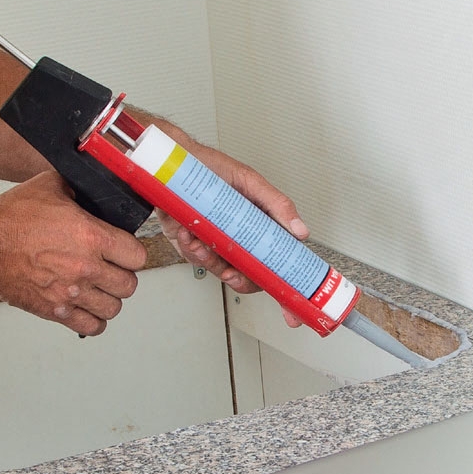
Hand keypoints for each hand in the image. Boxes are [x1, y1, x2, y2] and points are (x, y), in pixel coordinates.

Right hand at [0, 172, 146, 335]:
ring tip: (99, 290)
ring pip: (114, 308)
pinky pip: (91, 327)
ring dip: (109, 299)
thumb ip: (77, 190)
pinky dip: (93, 321)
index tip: (124, 252)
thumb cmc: (10, 220)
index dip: (132, 253)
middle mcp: (87, 268)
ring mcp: (72, 293)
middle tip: (111, 271)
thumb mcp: (49, 186)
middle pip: (129, 285)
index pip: (138, 256)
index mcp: (91, 236)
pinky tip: (87, 309)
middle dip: (123, 277)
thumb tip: (88, 192)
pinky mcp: (56, 310)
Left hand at [155, 140, 308, 327]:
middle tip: (235, 275)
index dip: (284, 286)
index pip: (278, 261)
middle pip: (251, 275)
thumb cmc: (210, 167)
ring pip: (221, 270)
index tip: (290, 308)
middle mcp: (239, 238)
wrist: (171, 165)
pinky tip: (188, 234)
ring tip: (202, 242)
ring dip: (210, 260)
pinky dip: (191, 249)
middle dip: (241, 280)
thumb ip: (276, 204)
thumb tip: (300, 230)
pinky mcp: (192, 244)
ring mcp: (216, 243)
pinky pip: (196, 260)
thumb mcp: (248, 181)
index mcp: (258, 226)